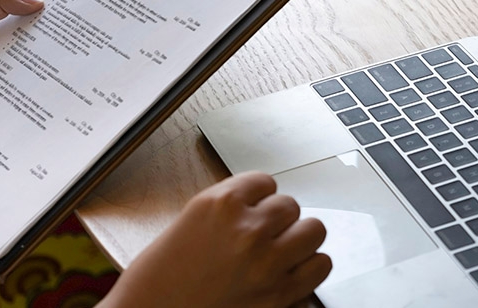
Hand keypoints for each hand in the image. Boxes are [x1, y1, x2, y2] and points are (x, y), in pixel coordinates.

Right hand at [97, 171, 330, 307]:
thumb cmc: (158, 280)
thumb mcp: (190, 223)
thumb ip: (229, 209)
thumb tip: (262, 204)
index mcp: (220, 204)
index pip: (265, 181)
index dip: (259, 199)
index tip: (253, 210)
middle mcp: (247, 229)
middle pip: (291, 206)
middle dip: (278, 221)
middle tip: (263, 236)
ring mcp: (267, 264)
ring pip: (313, 231)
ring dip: (299, 241)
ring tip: (282, 252)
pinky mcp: (279, 297)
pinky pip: (319, 267)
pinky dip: (308, 270)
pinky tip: (289, 274)